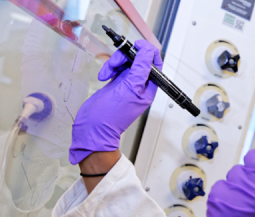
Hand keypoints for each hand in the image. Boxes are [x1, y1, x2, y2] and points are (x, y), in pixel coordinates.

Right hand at [69, 40, 161, 164]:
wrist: (93, 128)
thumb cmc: (112, 115)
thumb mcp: (129, 88)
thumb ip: (140, 68)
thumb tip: (148, 51)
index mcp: (149, 87)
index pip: (155, 63)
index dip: (148, 51)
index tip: (136, 45)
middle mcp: (140, 85)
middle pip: (138, 59)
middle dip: (125, 57)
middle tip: (115, 63)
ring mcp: (127, 84)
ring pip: (125, 62)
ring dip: (114, 63)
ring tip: (106, 73)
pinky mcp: (115, 83)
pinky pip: (115, 68)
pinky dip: (108, 68)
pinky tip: (102, 77)